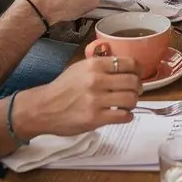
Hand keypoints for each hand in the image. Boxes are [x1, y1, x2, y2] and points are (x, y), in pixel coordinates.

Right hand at [18, 56, 141, 136]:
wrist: (43, 108)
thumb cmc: (63, 87)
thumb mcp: (81, 68)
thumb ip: (102, 66)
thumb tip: (126, 67)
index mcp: (94, 65)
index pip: (129, 63)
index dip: (138, 70)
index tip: (138, 75)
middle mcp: (96, 80)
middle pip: (133, 82)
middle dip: (138, 87)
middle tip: (135, 91)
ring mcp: (96, 100)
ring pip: (131, 99)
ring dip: (133, 102)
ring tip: (127, 104)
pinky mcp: (95, 118)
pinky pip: (123, 116)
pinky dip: (127, 116)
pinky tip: (122, 114)